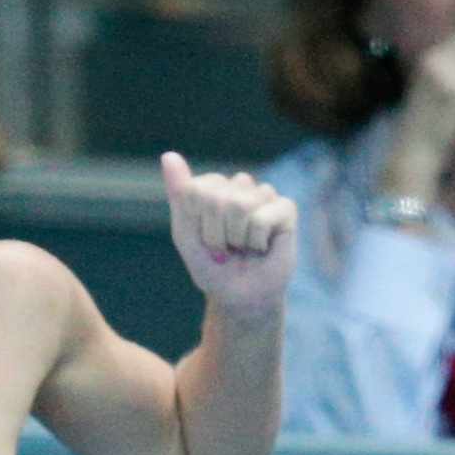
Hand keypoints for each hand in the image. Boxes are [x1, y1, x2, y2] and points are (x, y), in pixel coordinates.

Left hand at [162, 156, 296, 315]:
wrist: (241, 299)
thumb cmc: (214, 268)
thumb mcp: (186, 235)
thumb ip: (178, 196)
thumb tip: (168, 156)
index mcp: (213, 187)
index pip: (195, 190)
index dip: (197, 224)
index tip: (204, 242)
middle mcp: (239, 185)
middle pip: (217, 197)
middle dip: (216, 234)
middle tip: (225, 249)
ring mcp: (264, 195)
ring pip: (239, 205)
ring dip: (236, 238)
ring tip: (242, 248)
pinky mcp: (286, 209)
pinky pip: (261, 218)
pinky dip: (256, 241)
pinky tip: (261, 247)